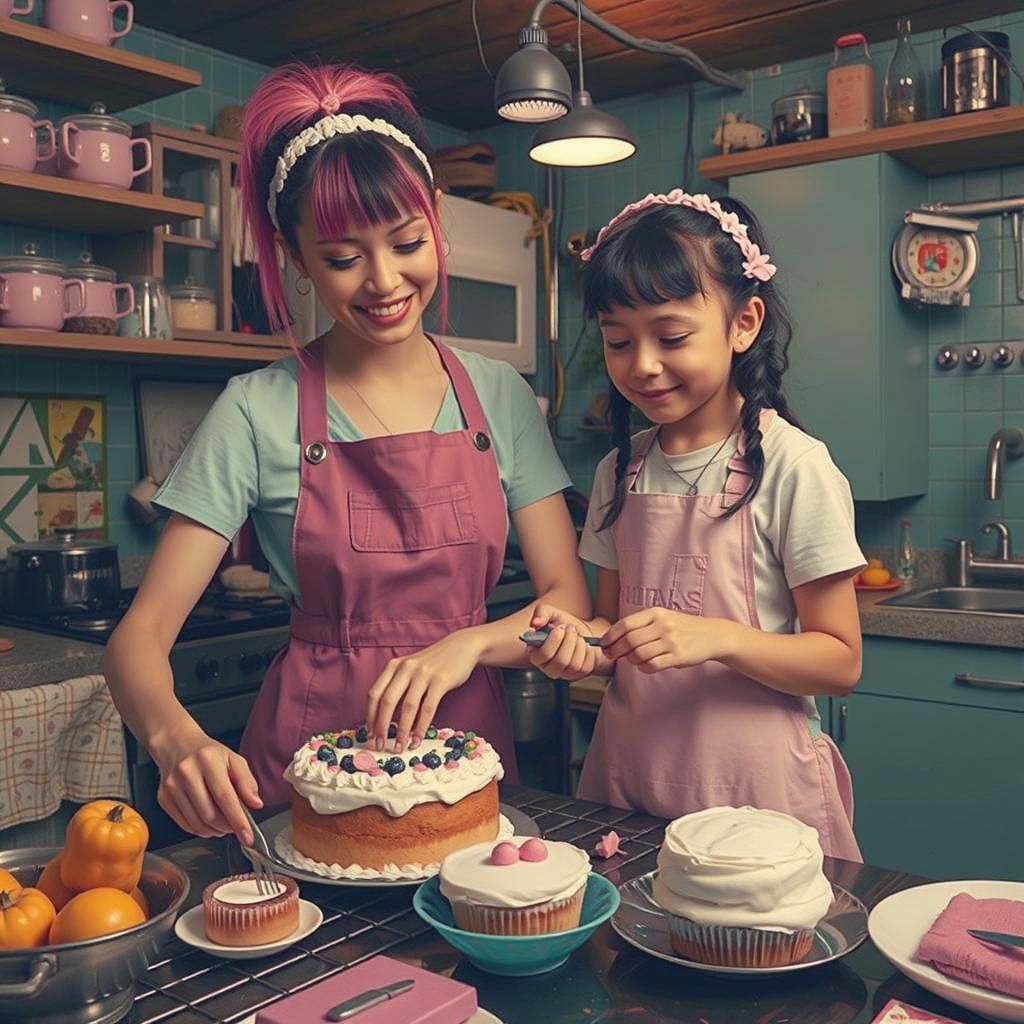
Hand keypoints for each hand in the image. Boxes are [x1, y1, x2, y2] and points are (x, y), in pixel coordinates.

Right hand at [150, 723, 261, 844]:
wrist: (177, 745)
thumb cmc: (208, 754)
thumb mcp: (234, 759)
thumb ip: (247, 782)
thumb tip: (256, 804)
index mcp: (208, 760)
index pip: (225, 797)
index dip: (238, 820)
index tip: (248, 836)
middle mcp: (187, 773)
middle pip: (210, 814)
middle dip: (227, 827)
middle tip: (236, 825)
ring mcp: (172, 787)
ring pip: (197, 823)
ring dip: (214, 831)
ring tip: (223, 824)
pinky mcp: (164, 799)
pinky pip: (185, 825)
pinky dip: (200, 830)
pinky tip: (208, 823)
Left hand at [366, 631, 483, 752]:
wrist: (462, 646)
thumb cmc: (434, 662)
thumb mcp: (410, 668)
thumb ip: (397, 685)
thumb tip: (384, 718)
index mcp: (394, 665)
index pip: (374, 693)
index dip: (370, 716)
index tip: (370, 733)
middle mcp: (406, 668)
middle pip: (387, 701)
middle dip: (381, 727)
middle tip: (380, 745)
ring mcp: (423, 673)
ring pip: (408, 707)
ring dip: (401, 731)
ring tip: (400, 747)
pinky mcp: (440, 680)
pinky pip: (428, 708)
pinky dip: (421, 727)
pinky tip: (417, 739)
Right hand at [527, 604, 611, 680]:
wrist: (580, 632)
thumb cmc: (563, 624)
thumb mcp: (552, 613)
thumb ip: (541, 613)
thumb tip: (535, 623)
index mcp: (536, 653)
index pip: (543, 655)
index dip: (554, 641)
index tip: (561, 627)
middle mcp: (547, 666)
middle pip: (560, 661)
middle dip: (569, 641)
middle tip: (571, 628)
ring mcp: (562, 673)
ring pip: (573, 665)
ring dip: (579, 646)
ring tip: (578, 635)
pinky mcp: (577, 675)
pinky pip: (584, 667)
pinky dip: (587, 652)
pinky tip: (584, 644)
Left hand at [601, 607, 736, 672]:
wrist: (711, 634)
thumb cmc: (682, 627)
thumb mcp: (663, 617)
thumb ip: (641, 625)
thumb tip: (614, 638)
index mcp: (656, 613)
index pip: (626, 624)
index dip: (611, 635)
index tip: (603, 643)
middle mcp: (663, 625)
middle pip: (629, 640)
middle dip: (615, 650)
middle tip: (610, 655)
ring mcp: (671, 641)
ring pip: (639, 654)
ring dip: (630, 660)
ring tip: (632, 659)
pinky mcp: (678, 656)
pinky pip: (652, 665)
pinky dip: (643, 668)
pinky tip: (645, 665)